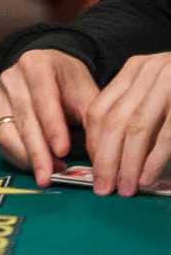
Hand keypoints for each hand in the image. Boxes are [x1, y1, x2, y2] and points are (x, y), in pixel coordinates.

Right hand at [0, 49, 98, 185]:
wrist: (49, 69)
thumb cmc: (70, 82)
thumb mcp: (86, 92)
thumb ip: (93, 120)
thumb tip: (100, 156)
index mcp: (36, 64)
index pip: (43, 97)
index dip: (52, 126)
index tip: (63, 151)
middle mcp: (11, 77)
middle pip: (23, 118)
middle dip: (37, 151)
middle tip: (48, 176)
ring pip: (8, 132)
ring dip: (27, 157)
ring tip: (48, 174)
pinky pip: (2, 140)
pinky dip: (19, 157)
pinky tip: (38, 166)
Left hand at [84, 52, 170, 195]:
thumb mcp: (157, 87)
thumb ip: (134, 108)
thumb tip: (107, 152)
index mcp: (135, 69)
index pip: (99, 109)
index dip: (93, 142)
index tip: (95, 168)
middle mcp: (149, 73)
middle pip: (114, 121)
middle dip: (105, 158)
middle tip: (104, 187)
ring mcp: (170, 86)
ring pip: (137, 129)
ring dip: (128, 164)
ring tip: (125, 188)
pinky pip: (166, 136)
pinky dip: (153, 160)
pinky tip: (146, 179)